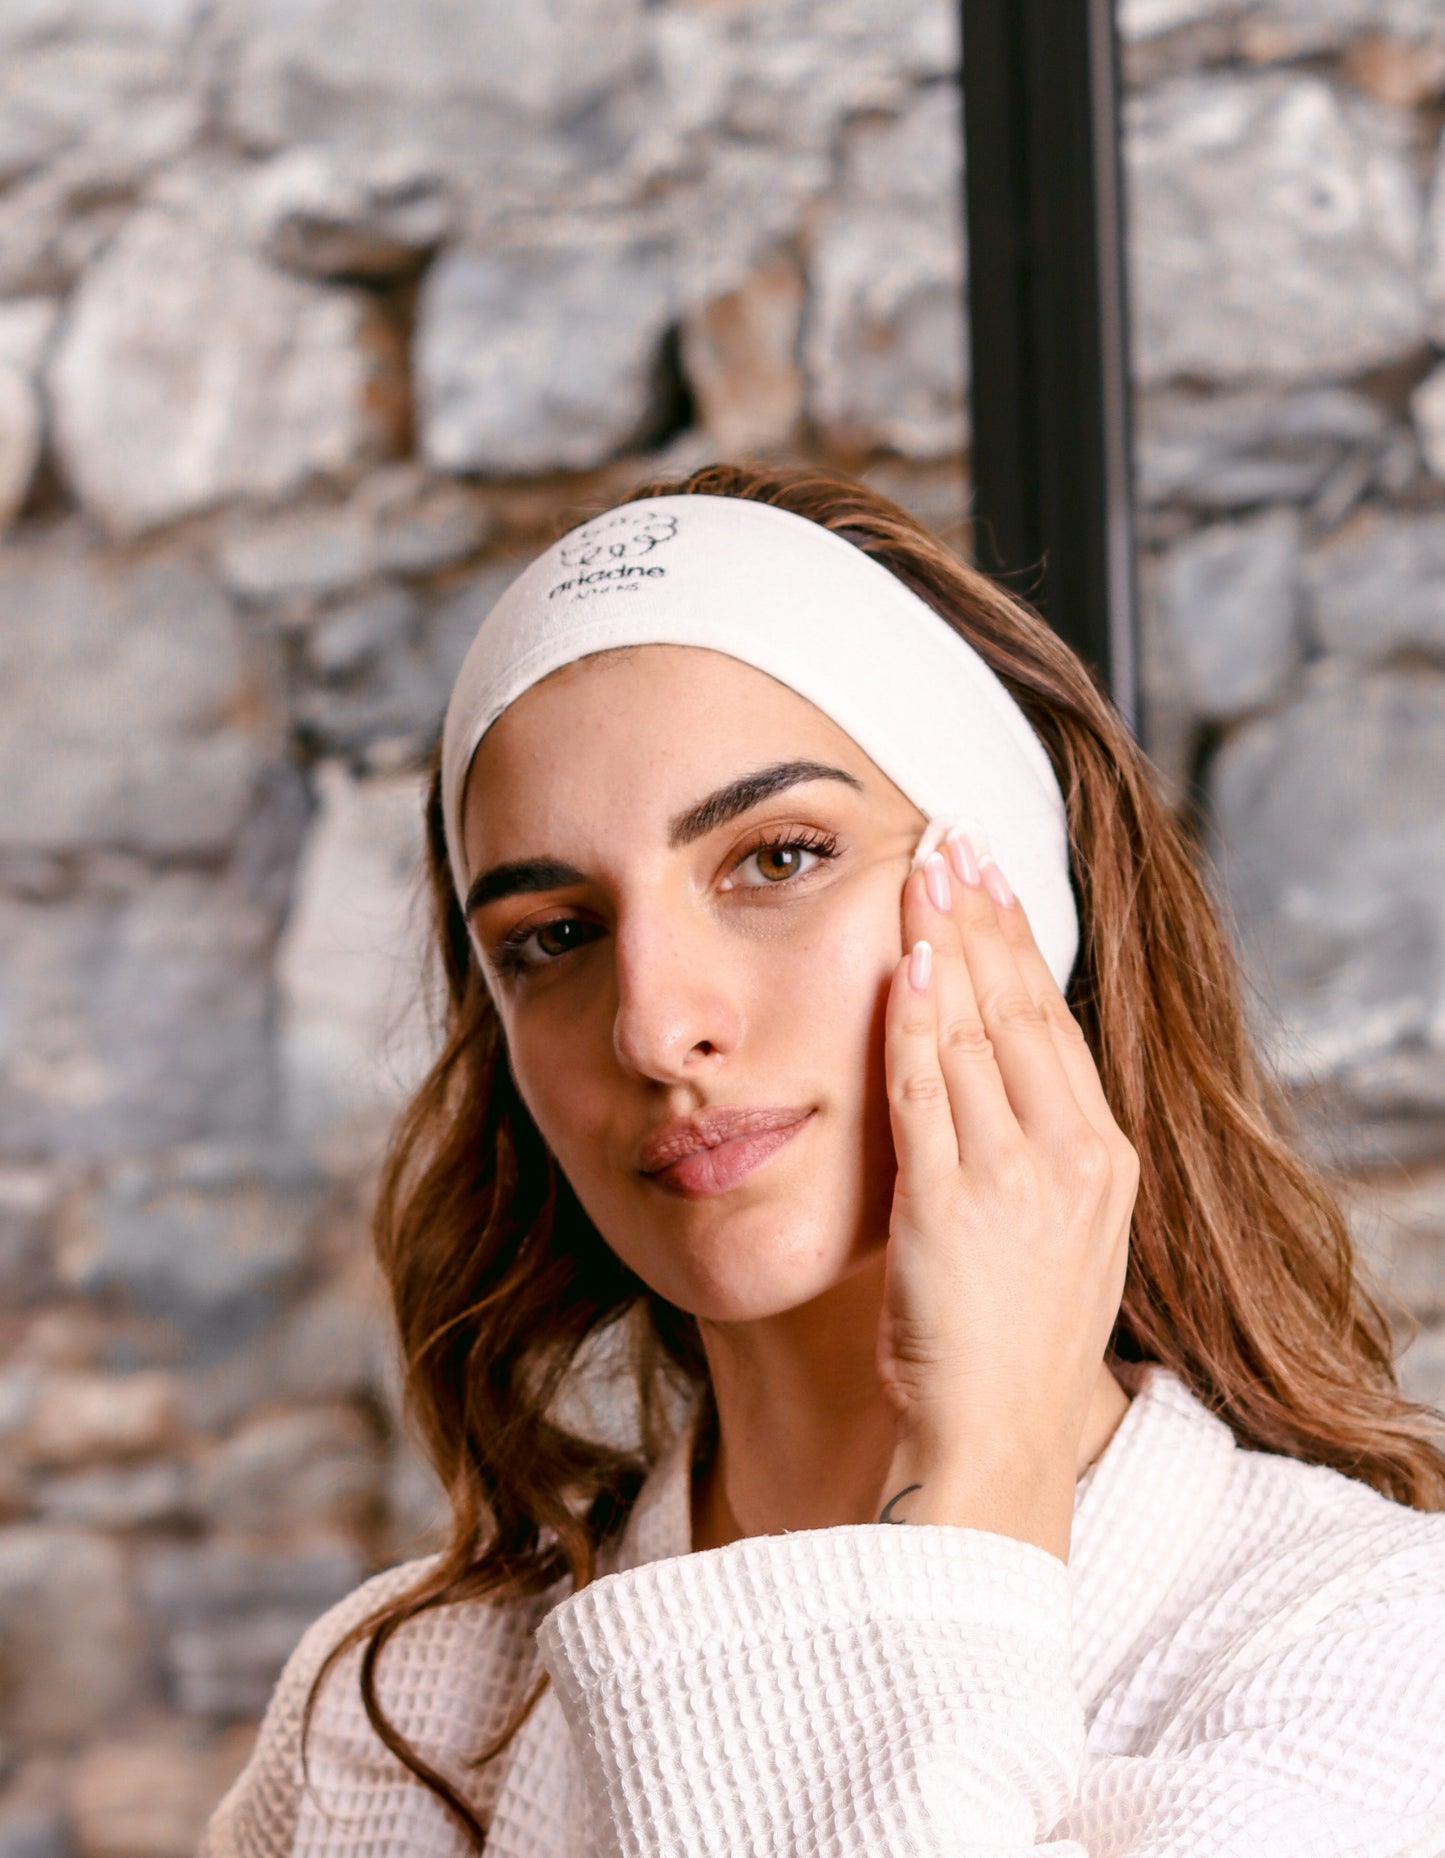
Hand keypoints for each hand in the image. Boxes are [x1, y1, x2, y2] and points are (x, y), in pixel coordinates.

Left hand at [874, 831, 1137, 1552]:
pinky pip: (928, 1091)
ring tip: (926, 871)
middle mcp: (1074, 1157)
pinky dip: (913, 1022)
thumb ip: (1033, 1154)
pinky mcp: (952, 1203)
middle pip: (1021, 1009)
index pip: (1056, 1025)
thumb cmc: (1010, 1345)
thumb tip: (988, 1076)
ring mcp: (1016, 1178)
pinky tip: (901, 961)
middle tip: (958, 840)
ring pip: (976, 1033)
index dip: (1020, 946)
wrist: (998, 1441)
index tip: (995, 882)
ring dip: (945, 944)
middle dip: (983, 918)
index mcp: (1105, 1161)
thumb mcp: (1056, 1238)